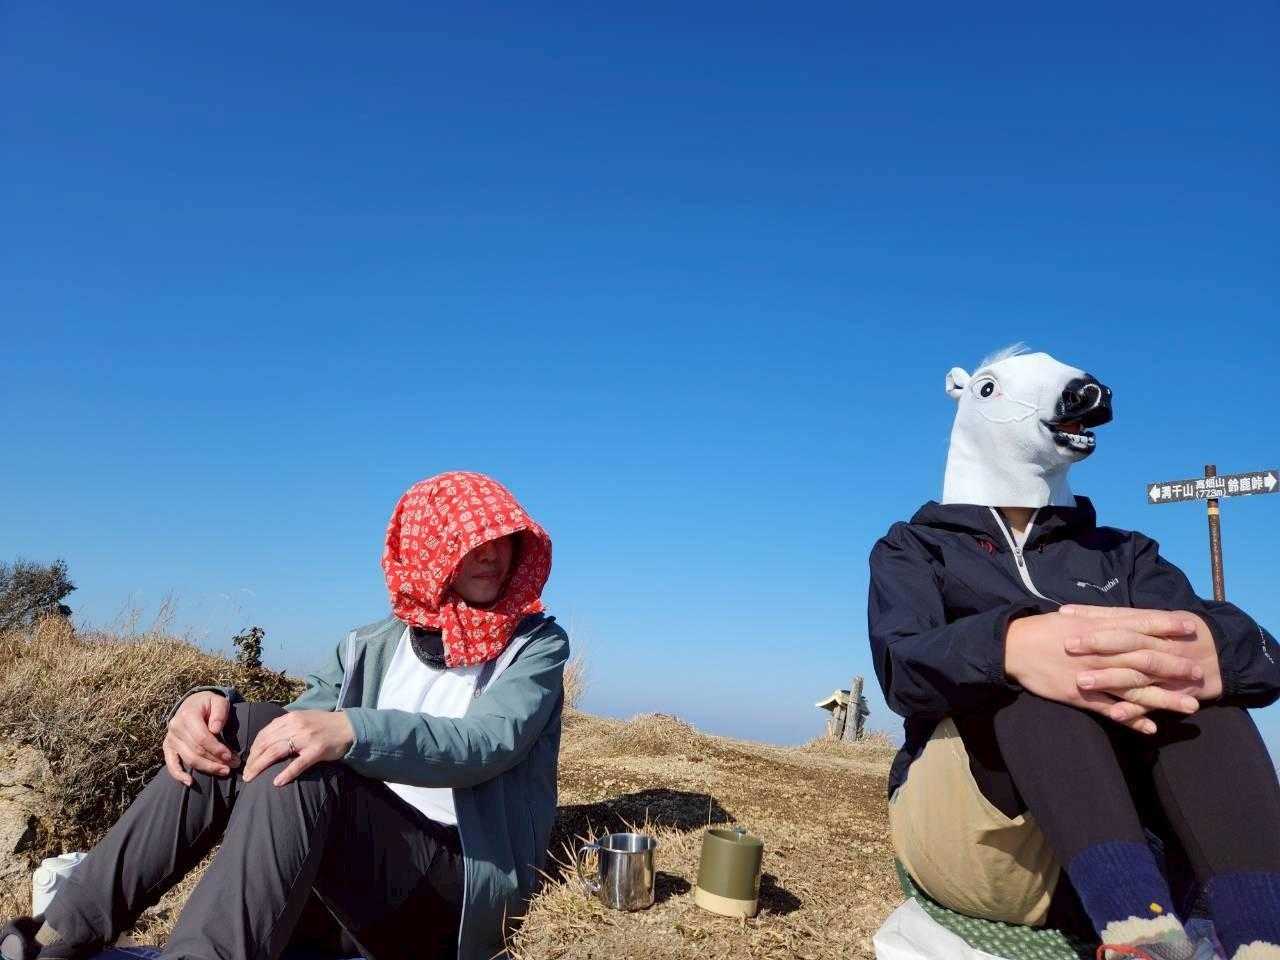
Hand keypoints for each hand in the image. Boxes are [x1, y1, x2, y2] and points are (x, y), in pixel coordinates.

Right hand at [163, 691, 238, 786]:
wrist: (192, 703)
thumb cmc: (209, 704)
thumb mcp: (218, 701)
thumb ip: (219, 713)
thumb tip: (215, 729)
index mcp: (187, 715)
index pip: (202, 738)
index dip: (217, 749)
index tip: (231, 757)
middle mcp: (175, 727)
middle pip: (196, 751)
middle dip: (216, 761)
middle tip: (232, 766)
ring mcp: (170, 738)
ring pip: (188, 759)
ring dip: (207, 768)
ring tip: (224, 771)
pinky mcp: (168, 747)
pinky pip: (171, 763)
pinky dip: (178, 774)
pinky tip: (190, 782)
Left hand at [242, 710, 354, 786]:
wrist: (348, 726)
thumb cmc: (324, 724)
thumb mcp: (303, 718)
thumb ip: (286, 725)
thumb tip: (266, 738)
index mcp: (291, 718)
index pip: (264, 733)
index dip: (253, 749)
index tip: (248, 761)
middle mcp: (296, 726)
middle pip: (266, 743)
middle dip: (252, 760)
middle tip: (245, 774)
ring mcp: (306, 738)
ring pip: (276, 752)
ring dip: (260, 766)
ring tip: (251, 778)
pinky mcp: (317, 751)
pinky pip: (298, 764)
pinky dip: (286, 773)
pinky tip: (277, 782)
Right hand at [1006, 610, 1202, 732]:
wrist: (1014, 647)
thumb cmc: (1045, 629)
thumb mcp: (1074, 618)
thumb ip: (1101, 620)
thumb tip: (1127, 620)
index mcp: (1098, 629)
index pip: (1138, 626)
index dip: (1164, 627)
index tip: (1189, 629)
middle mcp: (1099, 653)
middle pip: (1143, 660)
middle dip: (1173, 667)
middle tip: (1198, 673)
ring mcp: (1091, 675)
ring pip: (1133, 689)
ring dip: (1163, 699)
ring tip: (1190, 707)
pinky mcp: (1079, 695)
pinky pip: (1110, 709)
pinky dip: (1130, 719)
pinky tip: (1151, 727)